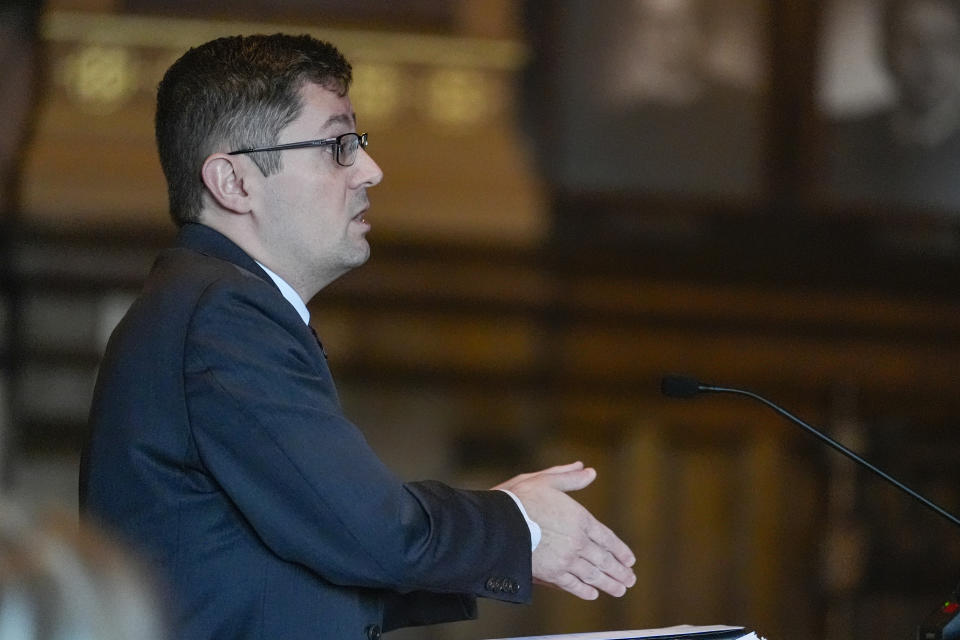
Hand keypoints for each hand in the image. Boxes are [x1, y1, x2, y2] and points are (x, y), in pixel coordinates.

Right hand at [494, 461, 635, 599]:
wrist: (499, 523)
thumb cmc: (520, 499)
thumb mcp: (546, 480)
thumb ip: (570, 478)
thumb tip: (589, 470)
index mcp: (580, 519)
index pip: (608, 538)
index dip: (620, 551)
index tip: (630, 561)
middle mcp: (578, 542)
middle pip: (605, 560)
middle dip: (619, 571)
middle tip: (630, 580)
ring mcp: (566, 560)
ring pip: (593, 575)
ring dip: (609, 584)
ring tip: (620, 590)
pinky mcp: (552, 574)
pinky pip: (573, 585)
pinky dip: (585, 591)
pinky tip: (592, 594)